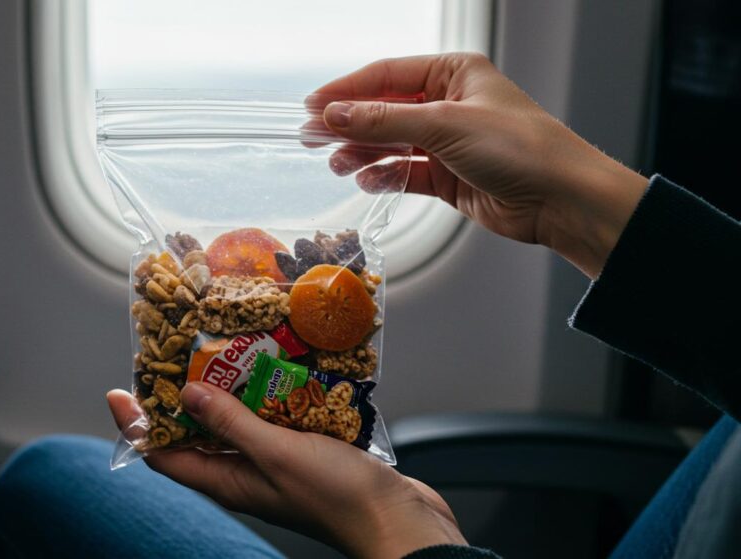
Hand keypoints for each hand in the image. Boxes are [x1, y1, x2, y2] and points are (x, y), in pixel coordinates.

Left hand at [108, 385, 465, 558]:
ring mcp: (273, 461)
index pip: (163, 454)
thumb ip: (232, 422)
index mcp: (227, 480)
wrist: (396, 519)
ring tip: (224, 349)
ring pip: (237, 421)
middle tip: (175, 354)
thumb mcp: (276, 453)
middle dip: (181, 396)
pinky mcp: (302, 448)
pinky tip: (276, 365)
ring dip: (229, 388)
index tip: (119, 392)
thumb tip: (187, 395)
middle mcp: (244, 471)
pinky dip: (268, 392)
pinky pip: (273, 416)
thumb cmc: (338, 497)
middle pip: (197, 433)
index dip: (137, 425)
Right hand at [307, 53, 648, 278]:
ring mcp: (449, 141)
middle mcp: (449, 103)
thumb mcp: (443, 126)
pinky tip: (367, 180)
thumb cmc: (520, 148)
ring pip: (391, 143)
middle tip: (313, 139)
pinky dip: (384, 176)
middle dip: (349, 125)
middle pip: (384, 110)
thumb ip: (383, 122)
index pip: (386, 76)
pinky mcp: (450, 176)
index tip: (312, 107)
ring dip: (362, 153)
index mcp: (453, 73)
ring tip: (338, 164)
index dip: (346, 90)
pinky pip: (405, 172)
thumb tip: (335, 115)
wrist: (559, 199)